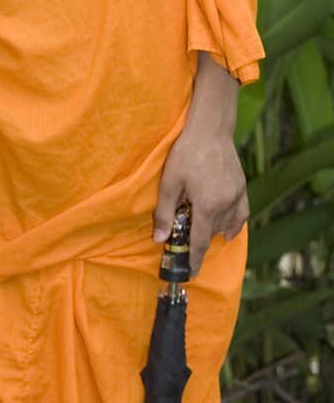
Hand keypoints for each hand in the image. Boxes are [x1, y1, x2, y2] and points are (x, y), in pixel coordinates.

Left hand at [153, 126, 248, 276]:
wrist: (210, 129)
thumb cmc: (186, 153)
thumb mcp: (169, 183)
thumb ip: (165, 213)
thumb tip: (159, 239)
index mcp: (207, 207)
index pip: (200, 242)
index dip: (195, 260)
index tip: (191, 273)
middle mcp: (226, 205)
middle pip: (212, 233)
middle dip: (200, 242)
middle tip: (186, 245)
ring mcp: (237, 196)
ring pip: (227, 224)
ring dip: (214, 232)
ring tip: (201, 232)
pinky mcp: (242, 186)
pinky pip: (241, 214)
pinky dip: (234, 224)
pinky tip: (228, 228)